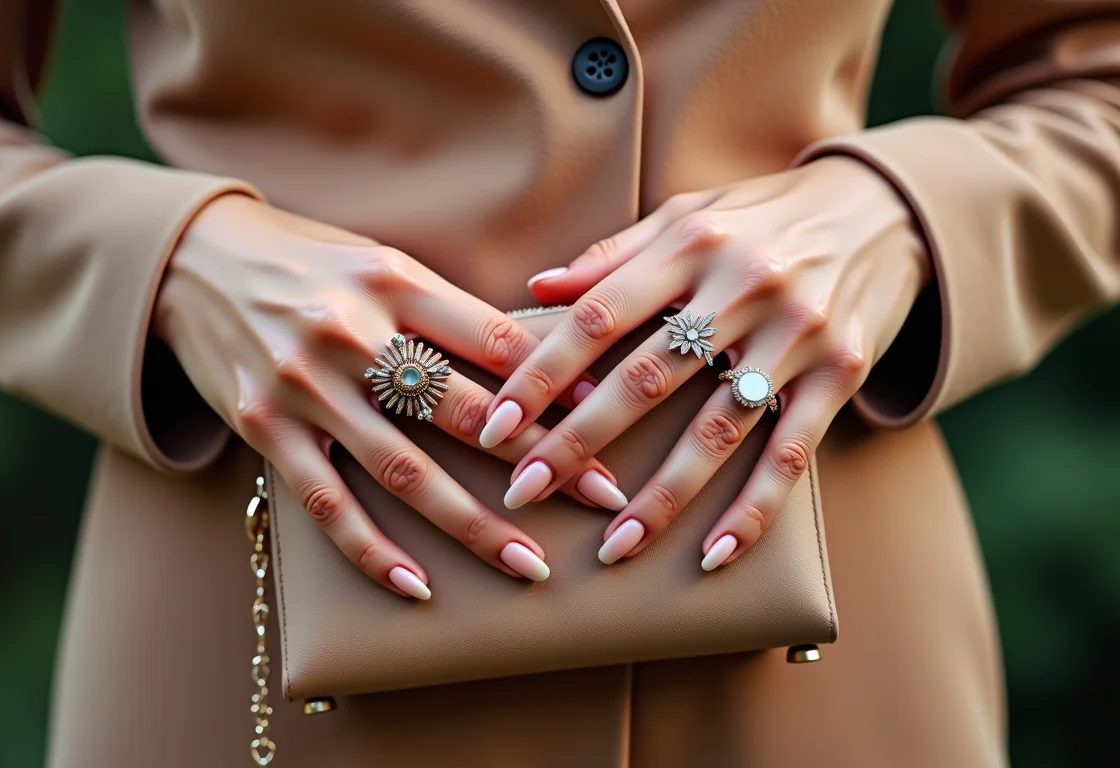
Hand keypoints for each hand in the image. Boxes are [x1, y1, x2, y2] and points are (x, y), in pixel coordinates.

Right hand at [152, 195, 616, 597]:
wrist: (190, 260)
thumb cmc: (305, 261)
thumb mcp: (379, 263)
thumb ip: (448, 312)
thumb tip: (537, 360)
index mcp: (394, 280)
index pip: (495, 341)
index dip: (558, 385)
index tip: (611, 420)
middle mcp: (352, 332)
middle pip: (465, 410)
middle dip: (542, 460)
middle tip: (603, 499)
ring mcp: (304, 385)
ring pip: (403, 469)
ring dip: (472, 523)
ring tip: (529, 564)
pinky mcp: (263, 426)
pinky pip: (325, 501)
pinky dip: (370, 548)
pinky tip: (416, 586)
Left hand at [485, 157, 931, 568]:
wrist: (885, 210)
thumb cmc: (765, 217)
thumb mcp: (690, 213)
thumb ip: (614, 255)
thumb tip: (538, 290)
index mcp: (692, 243)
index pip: (597, 317)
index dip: (539, 375)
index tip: (494, 426)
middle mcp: (743, 287)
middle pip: (646, 378)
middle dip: (577, 441)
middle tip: (525, 492)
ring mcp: (797, 334)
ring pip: (716, 429)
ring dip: (660, 497)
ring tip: (611, 547)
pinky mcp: (842, 374)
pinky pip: (791, 453)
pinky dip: (754, 509)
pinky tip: (714, 555)